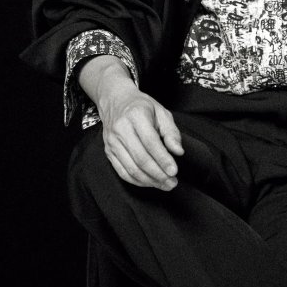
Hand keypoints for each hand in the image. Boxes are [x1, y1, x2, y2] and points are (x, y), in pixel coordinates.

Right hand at [78, 55, 183, 189]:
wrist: (115, 101)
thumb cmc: (142, 106)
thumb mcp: (161, 111)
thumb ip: (171, 132)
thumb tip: (178, 152)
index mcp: (136, 115)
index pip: (150, 142)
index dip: (163, 159)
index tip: (174, 171)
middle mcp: (121, 129)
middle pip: (140, 158)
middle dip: (158, 174)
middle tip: (172, 182)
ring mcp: (112, 142)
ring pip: (131, 168)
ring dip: (149, 181)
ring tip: (165, 185)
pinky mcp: (108, 152)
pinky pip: (122, 172)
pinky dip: (137, 181)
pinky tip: (150, 182)